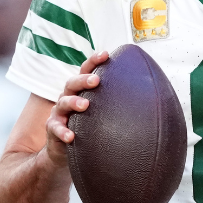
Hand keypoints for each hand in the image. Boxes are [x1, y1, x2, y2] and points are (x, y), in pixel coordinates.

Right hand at [44, 51, 108, 165]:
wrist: (65, 148)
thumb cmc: (87, 125)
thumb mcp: (100, 110)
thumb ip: (115, 101)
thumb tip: (148, 92)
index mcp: (80, 90)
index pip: (86, 71)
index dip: (93, 61)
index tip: (106, 54)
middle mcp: (68, 97)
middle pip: (72, 83)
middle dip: (83, 80)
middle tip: (96, 80)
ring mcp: (59, 112)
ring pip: (62, 102)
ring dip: (73, 102)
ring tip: (84, 105)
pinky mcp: (53, 128)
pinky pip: (56, 128)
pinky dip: (62, 131)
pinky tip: (71, 136)